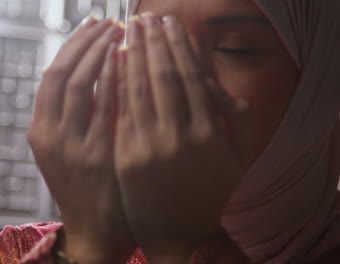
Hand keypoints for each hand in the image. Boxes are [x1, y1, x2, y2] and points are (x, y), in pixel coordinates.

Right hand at [27, 17, 134, 262]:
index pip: (51, 74)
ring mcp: (70, 146)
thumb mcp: (64, 151)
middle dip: (86, 42)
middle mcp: (48, 135)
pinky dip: (115, 79)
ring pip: (82, 84)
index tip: (92, 24)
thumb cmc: (84, 187)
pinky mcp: (96, 156)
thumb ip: (68, 115)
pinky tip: (128, 60)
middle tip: (108, 21)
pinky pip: (105, 107)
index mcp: (38, 131)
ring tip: (120, 31)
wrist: (93, 229)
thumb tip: (83, 72)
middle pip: (63, 73)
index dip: (72, 46)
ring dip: (101, 53)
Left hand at [115, 14, 252, 261]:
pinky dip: (116, 82)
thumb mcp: (239, 159)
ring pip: (137, 88)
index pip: (190, 76)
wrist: (177, 235)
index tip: (170, 24)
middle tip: (145, 17)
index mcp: (210, 135)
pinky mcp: (125, 157)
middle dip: (153, 42)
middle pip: (162, 76)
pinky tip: (112, 60)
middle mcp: (179, 137)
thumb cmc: (209, 195)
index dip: (178, 46)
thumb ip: (240, 117)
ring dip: (132, 54)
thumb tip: (216, 80)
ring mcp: (148, 147)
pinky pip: (120, 111)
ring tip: (128, 29)